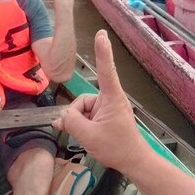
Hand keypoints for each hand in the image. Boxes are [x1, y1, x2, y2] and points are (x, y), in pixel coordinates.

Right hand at [53, 30, 145, 169]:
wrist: (133, 161)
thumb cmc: (116, 147)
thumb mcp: (88, 136)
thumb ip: (71, 122)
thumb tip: (62, 116)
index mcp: (112, 97)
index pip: (106, 70)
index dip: (102, 51)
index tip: (101, 33)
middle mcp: (110, 98)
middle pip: (83, 100)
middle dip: (75, 115)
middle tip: (80, 133)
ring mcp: (108, 107)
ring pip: (82, 109)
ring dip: (78, 123)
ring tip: (85, 137)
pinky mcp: (106, 116)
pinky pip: (87, 116)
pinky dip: (81, 125)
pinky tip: (80, 135)